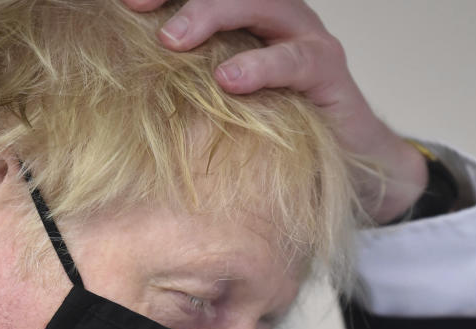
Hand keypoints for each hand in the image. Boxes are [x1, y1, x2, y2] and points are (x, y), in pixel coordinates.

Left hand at [121, 0, 427, 223]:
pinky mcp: (330, 71)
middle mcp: (279, 17)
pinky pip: (296, 59)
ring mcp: (307, 38)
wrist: (351, 165)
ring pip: (260, 5)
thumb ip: (192, 85)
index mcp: (249, 18)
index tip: (124, 0)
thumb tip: (131, 88)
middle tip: (137, 7)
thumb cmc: (281, 133)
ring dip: (211, 15)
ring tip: (172, 41)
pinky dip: (261, 66)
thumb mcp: (228, 104)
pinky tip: (229, 80)